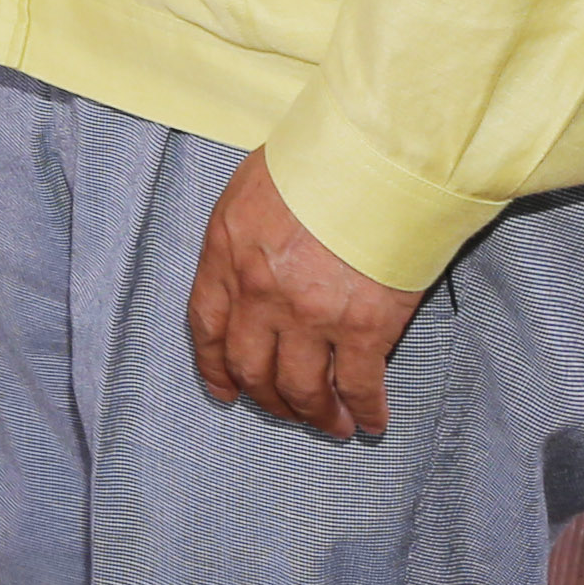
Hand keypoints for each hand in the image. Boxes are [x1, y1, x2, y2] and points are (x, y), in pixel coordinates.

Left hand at [188, 152, 421, 441]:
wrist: (376, 159)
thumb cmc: (319, 162)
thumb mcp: (253, 189)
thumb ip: (244, 238)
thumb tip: (252, 270)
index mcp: (227, 254)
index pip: (207, 326)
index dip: (215, 366)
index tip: (226, 390)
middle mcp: (260, 293)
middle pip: (252, 367)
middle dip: (269, 399)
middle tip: (287, 410)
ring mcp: (310, 315)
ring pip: (302, 388)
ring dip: (315, 415)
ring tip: (332, 425)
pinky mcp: (363, 327)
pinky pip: (359, 385)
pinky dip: (364, 410)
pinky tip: (370, 421)